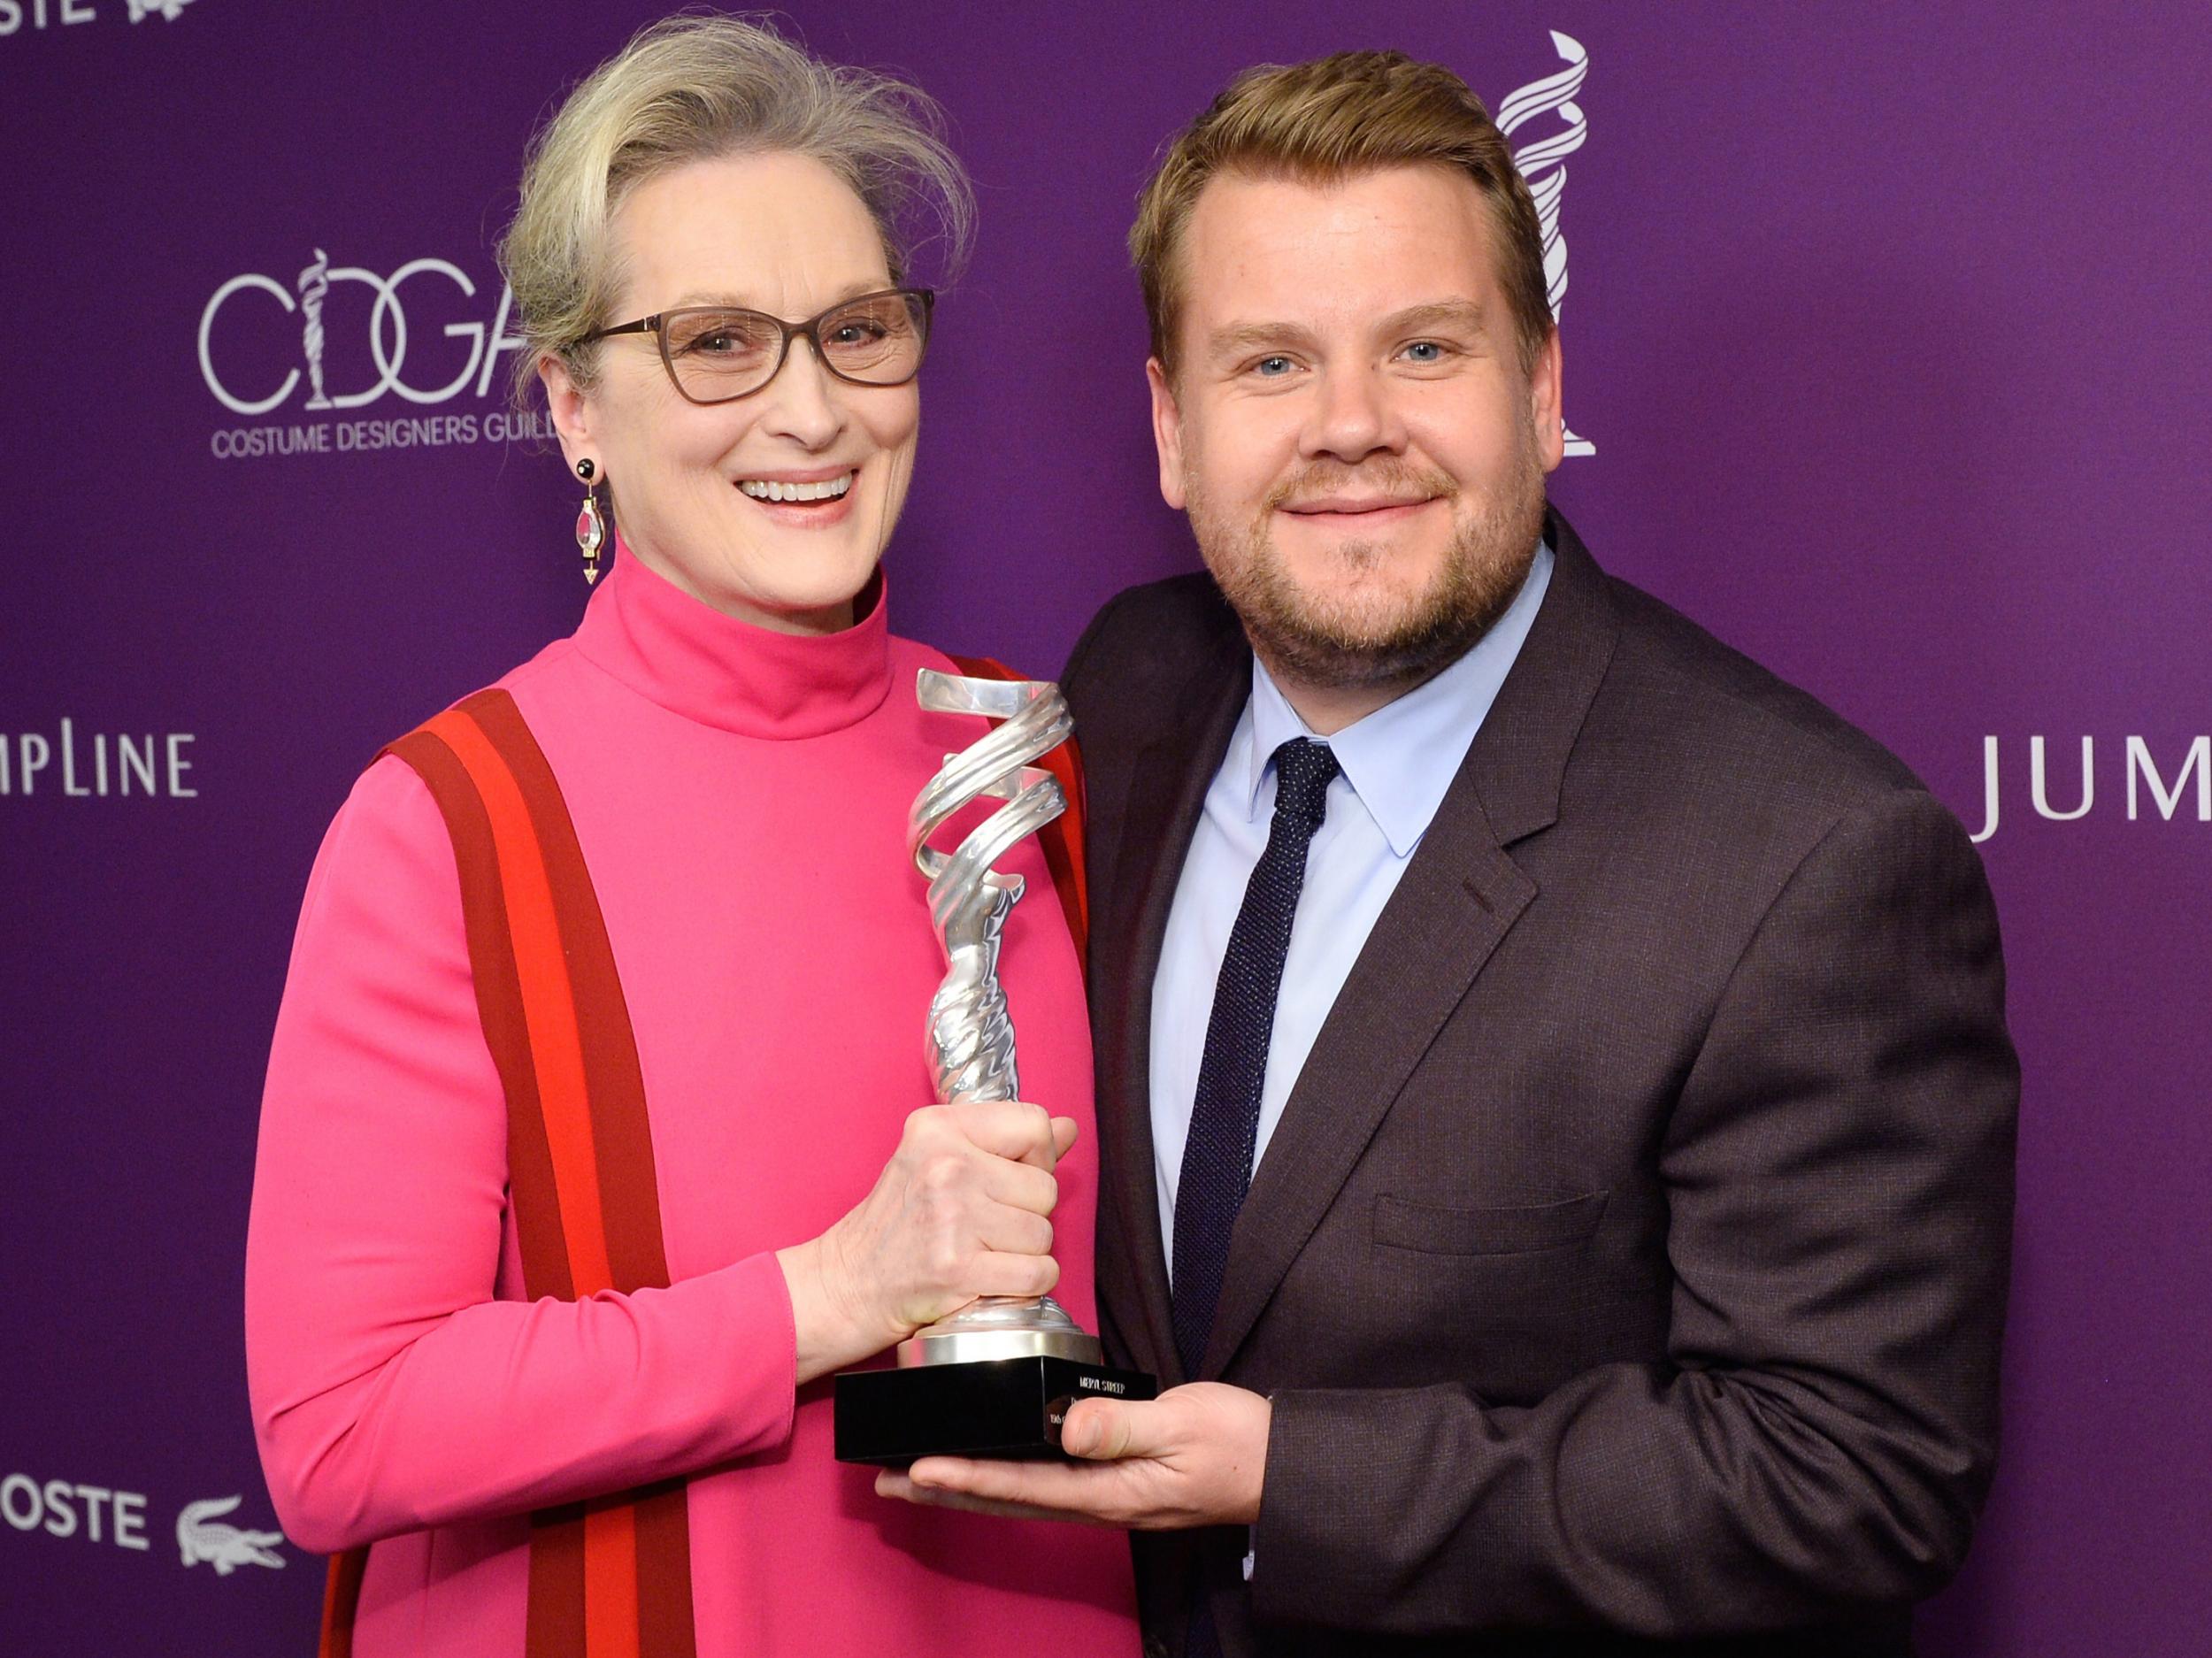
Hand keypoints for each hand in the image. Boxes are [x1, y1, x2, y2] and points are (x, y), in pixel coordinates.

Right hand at [779, 1101, 1077, 1381]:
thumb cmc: (897, 1222)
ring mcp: (952, 1219)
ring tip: (982, 1251)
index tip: (1011, 1178)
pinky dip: (1028, 1283)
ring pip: (1043, 1233)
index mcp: (939, 1128)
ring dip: (1024, 1252)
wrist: (847, 1282)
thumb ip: (1007, 1142)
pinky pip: (1038, 1273)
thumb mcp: (939, 1159)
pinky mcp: (958, 1269)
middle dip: (1027, 1213)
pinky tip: (994, 1278)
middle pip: (1044, 1187)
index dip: (1037, 1156)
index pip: (1033, 1123)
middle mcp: (945, 1167)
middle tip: (984, 1225)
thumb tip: (1068, 1128)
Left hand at [876, 1382, 1270, 1528]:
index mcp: (1110, 1488)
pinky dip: (1004, 1477)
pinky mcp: (1113, 1480)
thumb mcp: (1184, 1426)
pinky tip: (991, 1467)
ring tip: (916, 1478)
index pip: (1023, 1485)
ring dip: (966, 1488)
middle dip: (945, 1491)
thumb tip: (1068, 1426)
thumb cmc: (1239, 1445)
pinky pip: (1044, 1483)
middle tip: (886, 1481)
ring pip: (1019, 1495)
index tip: (918, 1468)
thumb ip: (1124, 1425)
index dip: (968, 1477)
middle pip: (1006, 1500)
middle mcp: (1098, 1499)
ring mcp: (1105, 1494)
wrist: (1279, 1467)